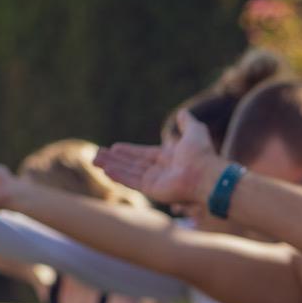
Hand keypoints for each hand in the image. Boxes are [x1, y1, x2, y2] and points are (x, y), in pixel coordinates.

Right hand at [94, 112, 224, 207]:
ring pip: (128, 172)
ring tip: (95, 160)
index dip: (129, 151)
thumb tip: (183, 112)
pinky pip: (132, 181)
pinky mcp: (152, 190)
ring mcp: (156, 182)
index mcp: (169, 158)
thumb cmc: (202, 155)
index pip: (143, 155)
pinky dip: (119, 176)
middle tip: (97, 154)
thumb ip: (187, 123)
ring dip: (112, 166)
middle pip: (132, 164)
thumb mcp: (195, 131)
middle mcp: (161, 171)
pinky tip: (106, 170)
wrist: (206, 174)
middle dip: (115, 159)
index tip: (114, 147)